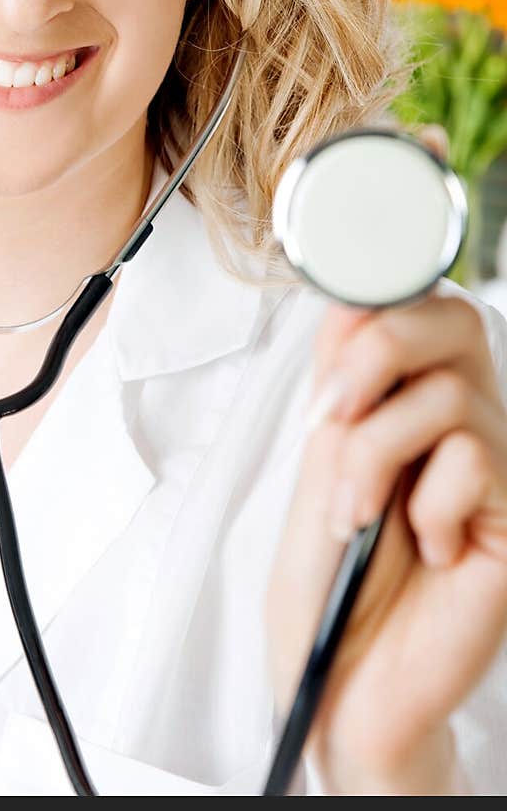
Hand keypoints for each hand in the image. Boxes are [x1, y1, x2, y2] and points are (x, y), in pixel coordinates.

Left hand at [266, 129, 506, 793]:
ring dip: (372, 452)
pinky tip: (423, 545)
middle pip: (439, 316)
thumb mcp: (320, 449)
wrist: (339, 670)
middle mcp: (459, 406)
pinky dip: (422, 504)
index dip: (422, 214)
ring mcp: (495, 457)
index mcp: (404, 384)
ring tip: (356, 510)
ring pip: (443, 389)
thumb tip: (355, 302)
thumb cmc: (326, 564)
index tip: (422, 140)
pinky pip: (472, 458)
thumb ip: (346, 371)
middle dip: (370, 355)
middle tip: (330, 412)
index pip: (418, 290)